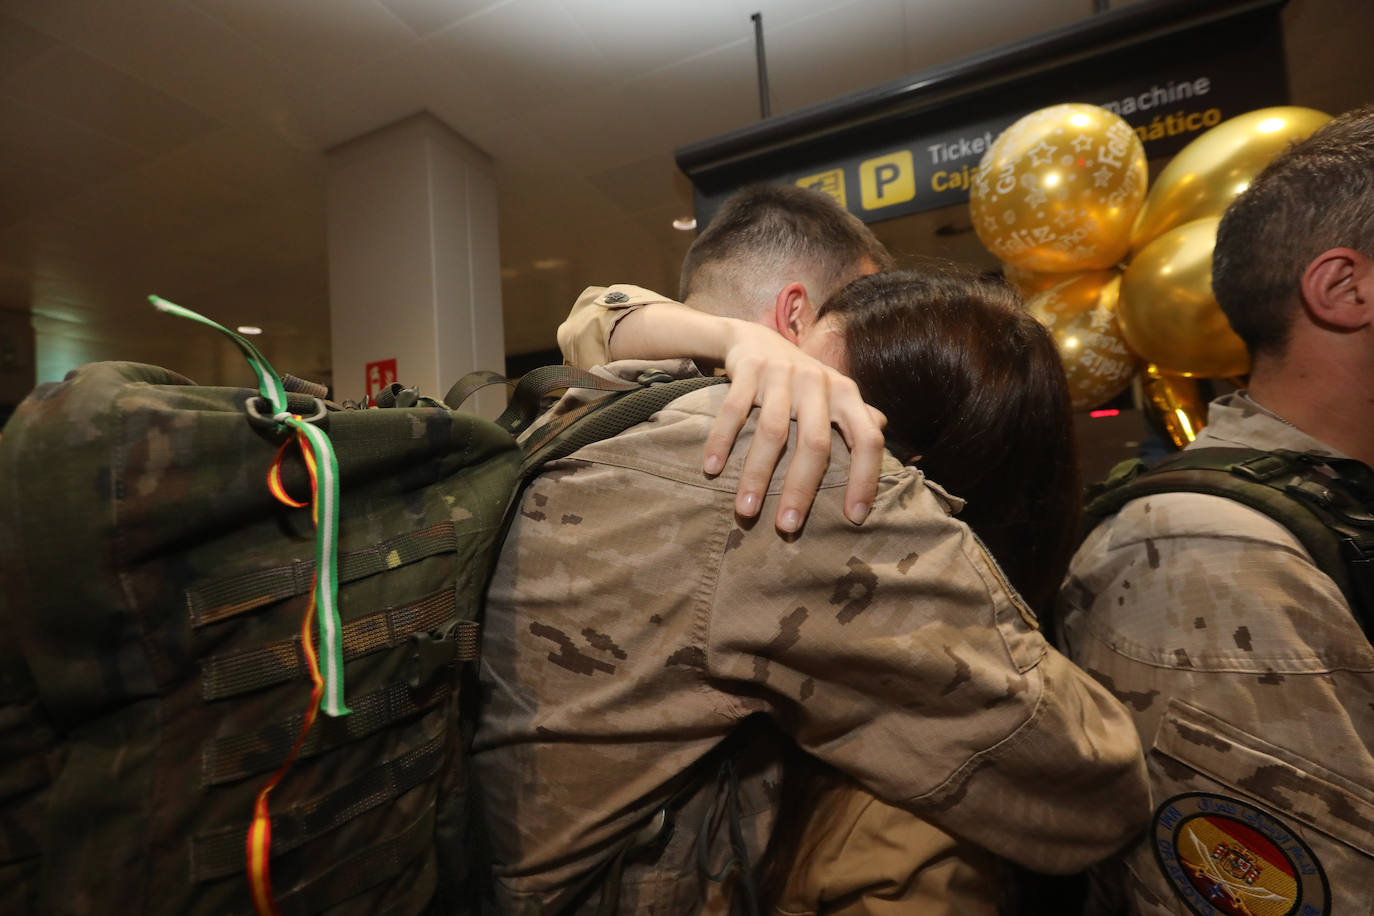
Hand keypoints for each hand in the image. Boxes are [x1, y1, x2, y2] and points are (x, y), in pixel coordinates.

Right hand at [704, 324, 885, 532]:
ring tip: (745, 511)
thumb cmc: (801, 383)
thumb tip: (891, 445)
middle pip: (815, 444)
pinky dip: (721, 442)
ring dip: (757, 476)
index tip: (853, 519)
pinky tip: (711, 470)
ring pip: (773, 433)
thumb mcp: (834, 396)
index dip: (866, 480)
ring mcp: (783, 374)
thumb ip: (859, 419)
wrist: (755, 340)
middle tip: (786, 527)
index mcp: (847, 395)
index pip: (867, 440)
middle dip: (800, 490)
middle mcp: (819, 383)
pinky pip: (734, 411)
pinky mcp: (750, 369)